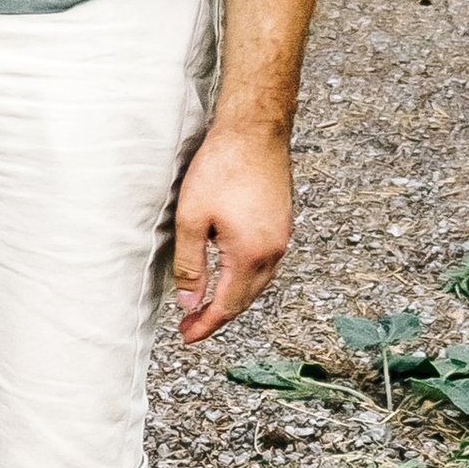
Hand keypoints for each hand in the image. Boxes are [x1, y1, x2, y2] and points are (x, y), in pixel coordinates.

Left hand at [172, 115, 293, 341]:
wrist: (255, 131)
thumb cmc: (221, 167)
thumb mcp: (192, 219)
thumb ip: (190, 265)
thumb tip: (188, 302)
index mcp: (251, 255)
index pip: (227, 305)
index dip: (205, 325)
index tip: (186, 337)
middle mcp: (273, 252)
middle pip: (245, 299)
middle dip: (218, 316)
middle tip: (190, 326)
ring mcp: (281, 237)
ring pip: (257, 283)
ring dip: (232, 297)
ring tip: (206, 305)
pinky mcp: (281, 223)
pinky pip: (264, 264)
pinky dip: (244, 278)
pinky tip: (229, 274)